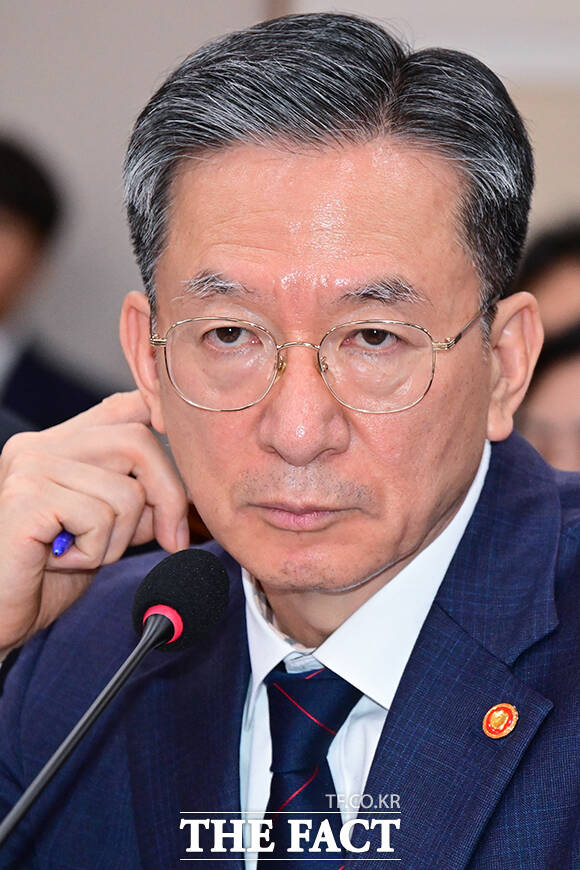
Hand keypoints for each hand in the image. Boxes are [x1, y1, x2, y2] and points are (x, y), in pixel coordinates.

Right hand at [0, 391, 189, 655]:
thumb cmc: (44, 576)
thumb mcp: (106, 529)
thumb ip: (139, 502)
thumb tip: (187, 493)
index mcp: (59, 444)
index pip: (123, 406)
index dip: (162, 417)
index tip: (191, 450)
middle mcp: (41, 445)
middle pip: (138, 442)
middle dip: (168, 496)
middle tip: (170, 540)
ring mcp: (30, 467)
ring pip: (125, 490)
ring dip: (119, 538)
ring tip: (80, 553)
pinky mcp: (26, 498)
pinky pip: (99, 517)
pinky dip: (95, 551)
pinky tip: (61, 560)